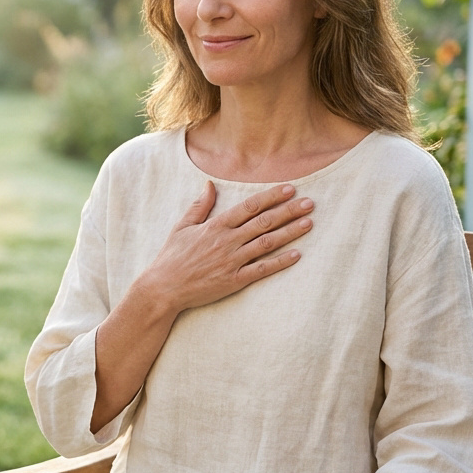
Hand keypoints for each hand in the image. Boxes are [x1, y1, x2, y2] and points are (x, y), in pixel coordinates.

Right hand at [138, 180, 313, 313]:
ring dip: (289, 232)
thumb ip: (199, 206)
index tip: (289, 188)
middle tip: (309, 203)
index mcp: (215, 226)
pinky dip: (280, 262)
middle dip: (288, 211)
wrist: (163, 288)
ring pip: (267, 243)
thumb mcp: (182, 227)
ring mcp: (232, 261)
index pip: (249, 207)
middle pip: (264, 222)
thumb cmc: (172, 258)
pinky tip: (297, 254)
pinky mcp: (234, 280)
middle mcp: (227, 241)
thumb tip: (210, 184)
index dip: (271, 197)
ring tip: (309, 223)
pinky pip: (261, 270)